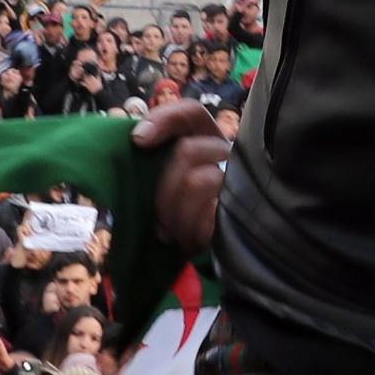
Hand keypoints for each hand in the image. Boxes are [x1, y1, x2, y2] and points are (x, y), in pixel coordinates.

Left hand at [132, 96, 227, 254]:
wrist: (214, 260)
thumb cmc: (181, 219)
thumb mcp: (163, 188)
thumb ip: (151, 162)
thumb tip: (134, 141)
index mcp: (206, 143)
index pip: (190, 114)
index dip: (164, 119)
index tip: (138, 140)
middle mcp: (226, 156)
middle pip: (188, 150)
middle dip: (164, 189)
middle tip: (158, 218)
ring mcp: (236, 183)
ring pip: (200, 181)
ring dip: (177, 214)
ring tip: (172, 234)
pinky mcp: (240, 213)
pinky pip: (213, 215)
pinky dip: (194, 231)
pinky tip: (190, 244)